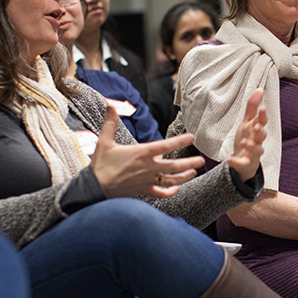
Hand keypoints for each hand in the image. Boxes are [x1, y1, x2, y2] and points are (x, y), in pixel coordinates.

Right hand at [91, 105, 205, 198]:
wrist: (94, 188)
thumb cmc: (100, 165)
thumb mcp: (104, 141)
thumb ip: (110, 123)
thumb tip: (110, 104)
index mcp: (141, 153)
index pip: (166, 146)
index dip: (181, 141)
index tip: (192, 137)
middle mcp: (147, 167)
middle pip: (175, 166)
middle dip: (190, 162)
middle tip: (202, 160)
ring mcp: (147, 180)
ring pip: (171, 180)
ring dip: (185, 177)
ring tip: (194, 172)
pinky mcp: (143, 191)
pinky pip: (161, 193)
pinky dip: (170, 192)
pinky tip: (176, 189)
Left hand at [226, 90, 267, 182]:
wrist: (244, 159)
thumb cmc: (248, 138)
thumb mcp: (247, 122)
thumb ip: (252, 107)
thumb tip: (260, 89)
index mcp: (257, 130)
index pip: (263, 122)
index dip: (263, 116)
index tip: (262, 108)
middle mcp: (257, 141)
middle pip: (262, 136)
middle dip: (260, 131)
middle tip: (255, 127)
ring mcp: (253, 153)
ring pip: (257, 150)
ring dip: (251, 146)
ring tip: (243, 142)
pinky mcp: (246, 163)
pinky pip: (242, 163)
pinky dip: (236, 162)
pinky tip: (229, 159)